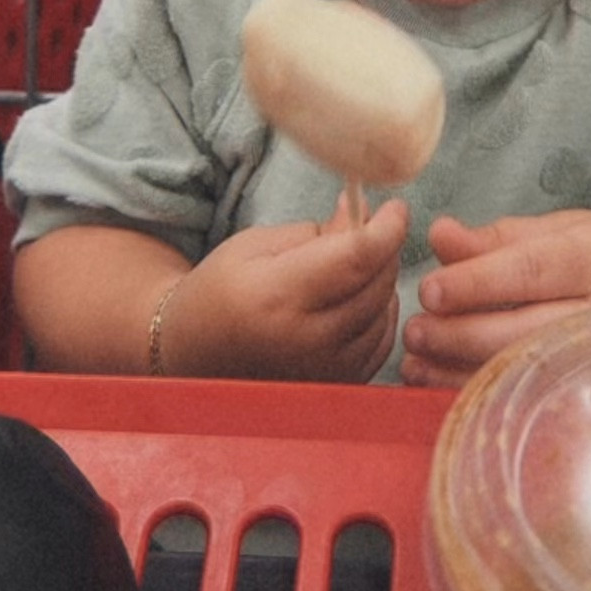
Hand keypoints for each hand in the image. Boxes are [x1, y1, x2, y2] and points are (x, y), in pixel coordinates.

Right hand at [163, 192, 407, 382]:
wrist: (195, 352)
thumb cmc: (221, 290)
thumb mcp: (257, 245)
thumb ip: (317, 231)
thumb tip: (364, 211)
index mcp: (278, 295)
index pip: (357, 258)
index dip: (386, 228)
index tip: (395, 206)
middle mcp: (306, 340)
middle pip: (377, 283)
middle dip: (383, 248)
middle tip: (367, 228)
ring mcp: (325, 369)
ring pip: (385, 311)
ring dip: (381, 281)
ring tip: (350, 265)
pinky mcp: (336, 384)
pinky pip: (382, 340)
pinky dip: (378, 312)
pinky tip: (353, 298)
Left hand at [402, 211, 590, 388]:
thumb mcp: (557, 231)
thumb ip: (494, 238)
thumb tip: (438, 235)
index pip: (531, 271)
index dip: (476, 283)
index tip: (428, 291)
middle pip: (524, 329)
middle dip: (461, 334)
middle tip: (413, 330)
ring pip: (522, 371)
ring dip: (458, 370)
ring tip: (413, 360)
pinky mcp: (586, 391)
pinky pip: (524, 399)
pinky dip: (472, 393)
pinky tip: (434, 383)